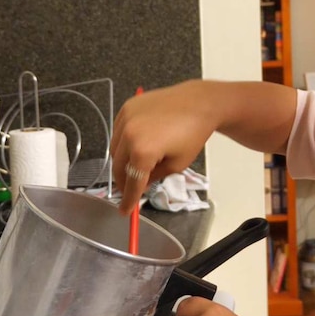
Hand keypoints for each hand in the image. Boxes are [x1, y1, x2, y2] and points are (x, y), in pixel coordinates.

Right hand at [110, 81, 216, 213]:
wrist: (199, 103)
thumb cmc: (193, 135)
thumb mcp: (177, 165)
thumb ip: (154, 177)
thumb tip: (140, 183)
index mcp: (142, 151)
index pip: (132, 182)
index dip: (128, 199)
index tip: (125, 211)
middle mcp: (128, 134)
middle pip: (118, 166)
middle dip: (124, 181)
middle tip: (131, 190)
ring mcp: (125, 118)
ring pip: (115, 149)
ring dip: (122, 162)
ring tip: (136, 168)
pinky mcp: (127, 107)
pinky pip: (118, 132)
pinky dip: (123, 143)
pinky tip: (136, 147)